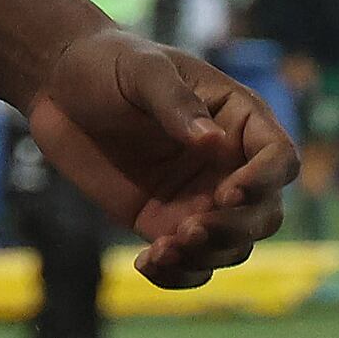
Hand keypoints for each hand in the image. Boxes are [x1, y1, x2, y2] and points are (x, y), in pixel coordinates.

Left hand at [28, 27, 296, 284]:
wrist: (58, 87)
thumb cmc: (108, 63)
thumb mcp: (141, 70)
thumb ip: (175, 104)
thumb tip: (212, 142)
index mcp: (238, 119)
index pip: (280, 159)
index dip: (265, 182)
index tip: (227, 194)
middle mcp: (229, 164)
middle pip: (265, 214)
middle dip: (233, 230)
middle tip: (187, 230)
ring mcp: (200, 198)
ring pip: (232, 247)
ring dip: (204, 257)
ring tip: (161, 251)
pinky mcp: (166, 223)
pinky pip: (190, 263)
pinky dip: (176, 274)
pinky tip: (145, 263)